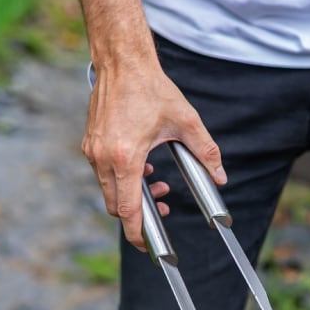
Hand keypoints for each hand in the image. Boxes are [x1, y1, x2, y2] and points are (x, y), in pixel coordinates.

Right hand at [82, 61, 224, 251]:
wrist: (122, 62)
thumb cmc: (152, 89)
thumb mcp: (186, 121)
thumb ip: (206, 151)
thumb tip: (219, 175)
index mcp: (125, 156)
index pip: (128, 209)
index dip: (137, 234)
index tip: (148, 247)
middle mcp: (103, 157)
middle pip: (116, 206)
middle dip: (139, 216)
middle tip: (165, 210)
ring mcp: (92, 150)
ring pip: (109, 191)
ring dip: (132, 195)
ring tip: (159, 184)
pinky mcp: (90, 143)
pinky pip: (104, 174)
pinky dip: (122, 179)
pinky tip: (144, 168)